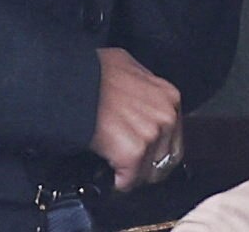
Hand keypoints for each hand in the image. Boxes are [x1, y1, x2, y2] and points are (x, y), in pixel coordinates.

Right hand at [90, 48, 183, 190]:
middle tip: (130, 167)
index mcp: (169, 96)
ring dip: (131, 174)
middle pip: (164, 159)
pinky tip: (109, 173)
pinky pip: (128, 181)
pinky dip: (117, 182)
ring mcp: (151, 135)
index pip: (174, 137)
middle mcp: (166, 116)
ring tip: (116, 166)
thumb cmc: (95, 72)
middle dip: (146, 166)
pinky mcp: (133, 152)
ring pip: (146, 173)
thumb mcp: (130, 68)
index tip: (145, 155)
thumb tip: (140, 100)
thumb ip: (144, 88)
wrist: (74, 82)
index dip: (156, 149)